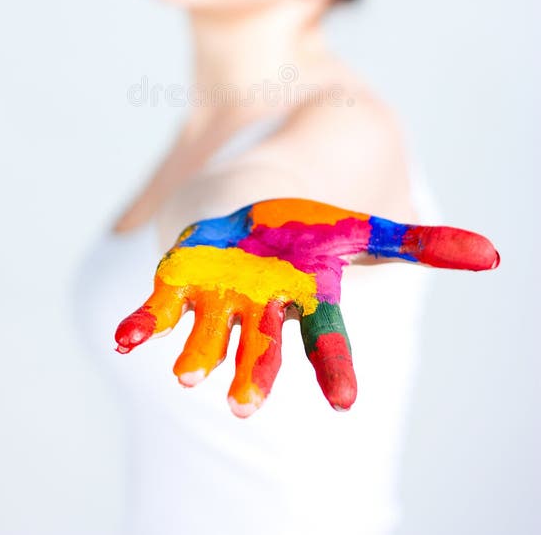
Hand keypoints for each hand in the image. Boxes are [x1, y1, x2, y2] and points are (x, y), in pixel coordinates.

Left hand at [114, 197, 499, 417]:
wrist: (251, 207)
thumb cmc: (308, 228)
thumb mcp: (360, 228)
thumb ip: (417, 244)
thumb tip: (489, 255)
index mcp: (306, 295)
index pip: (327, 337)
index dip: (334, 367)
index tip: (344, 402)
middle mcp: (262, 304)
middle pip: (261, 344)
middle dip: (254, 373)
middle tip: (243, 407)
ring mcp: (219, 294)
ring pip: (210, 330)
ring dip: (198, 351)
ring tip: (188, 374)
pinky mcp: (183, 279)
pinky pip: (161, 306)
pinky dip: (143, 322)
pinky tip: (125, 340)